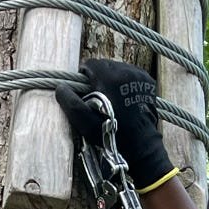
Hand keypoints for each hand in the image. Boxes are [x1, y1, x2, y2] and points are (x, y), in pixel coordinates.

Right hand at [55, 59, 173, 191]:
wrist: (141, 144)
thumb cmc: (111, 135)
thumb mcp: (85, 122)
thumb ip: (70, 102)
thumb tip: (60, 87)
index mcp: (110, 78)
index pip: (90, 64)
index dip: (83, 77)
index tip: (84, 90)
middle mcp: (127, 71)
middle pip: (104, 64)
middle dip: (98, 77)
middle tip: (96, 95)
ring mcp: (140, 75)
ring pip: (118, 68)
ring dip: (111, 78)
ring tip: (110, 97)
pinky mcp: (148, 81)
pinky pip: (131, 74)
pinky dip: (124, 81)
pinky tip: (123, 97)